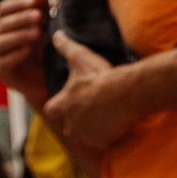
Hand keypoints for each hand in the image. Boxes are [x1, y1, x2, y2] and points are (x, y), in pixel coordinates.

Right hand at [0, 0, 53, 108]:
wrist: (48, 80)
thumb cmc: (45, 50)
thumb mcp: (46, 27)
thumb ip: (42, 9)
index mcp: (5, 24)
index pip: (4, 9)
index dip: (17, 3)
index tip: (34, 1)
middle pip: (2, 23)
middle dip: (21, 18)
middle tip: (39, 16)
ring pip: (1, 42)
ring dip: (19, 35)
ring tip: (37, 32)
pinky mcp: (2, 73)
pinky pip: (4, 61)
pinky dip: (16, 54)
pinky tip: (28, 50)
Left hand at [45, 34, 141, 154]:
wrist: (124, 93)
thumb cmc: (100, 76)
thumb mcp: (81, 57)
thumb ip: (66, 47)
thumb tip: (56, 35)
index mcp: (62, 105)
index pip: (52, 109)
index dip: (59, 105)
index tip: (69, 100)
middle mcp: (71, 124)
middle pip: (69, 125)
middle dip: (78, 119)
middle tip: (93, 108)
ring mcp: (87, 135)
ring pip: (87, 134)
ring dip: (94, 128)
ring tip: (107, 115)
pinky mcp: (103, 142)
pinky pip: (104, 141)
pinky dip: (109, 135)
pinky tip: (118, 123)